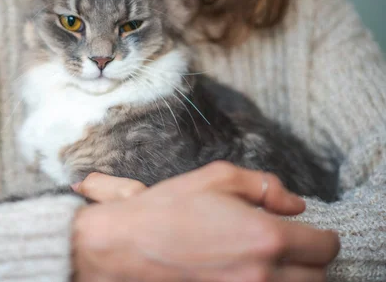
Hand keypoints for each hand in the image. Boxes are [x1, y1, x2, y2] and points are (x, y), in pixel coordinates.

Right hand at [71, 162, 339, 281]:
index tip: (311, 232)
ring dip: (292, 276)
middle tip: (289, 245)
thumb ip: (264, 186)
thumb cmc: (167, 209)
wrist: (126, 244)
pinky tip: (250, 272)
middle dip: (310, 259)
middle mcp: (261, 274)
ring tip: (271, 261)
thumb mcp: (216, 178)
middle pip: (317, 277)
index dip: (323, 236)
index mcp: (264, 237)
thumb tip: (295, 205)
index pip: (324, 247)